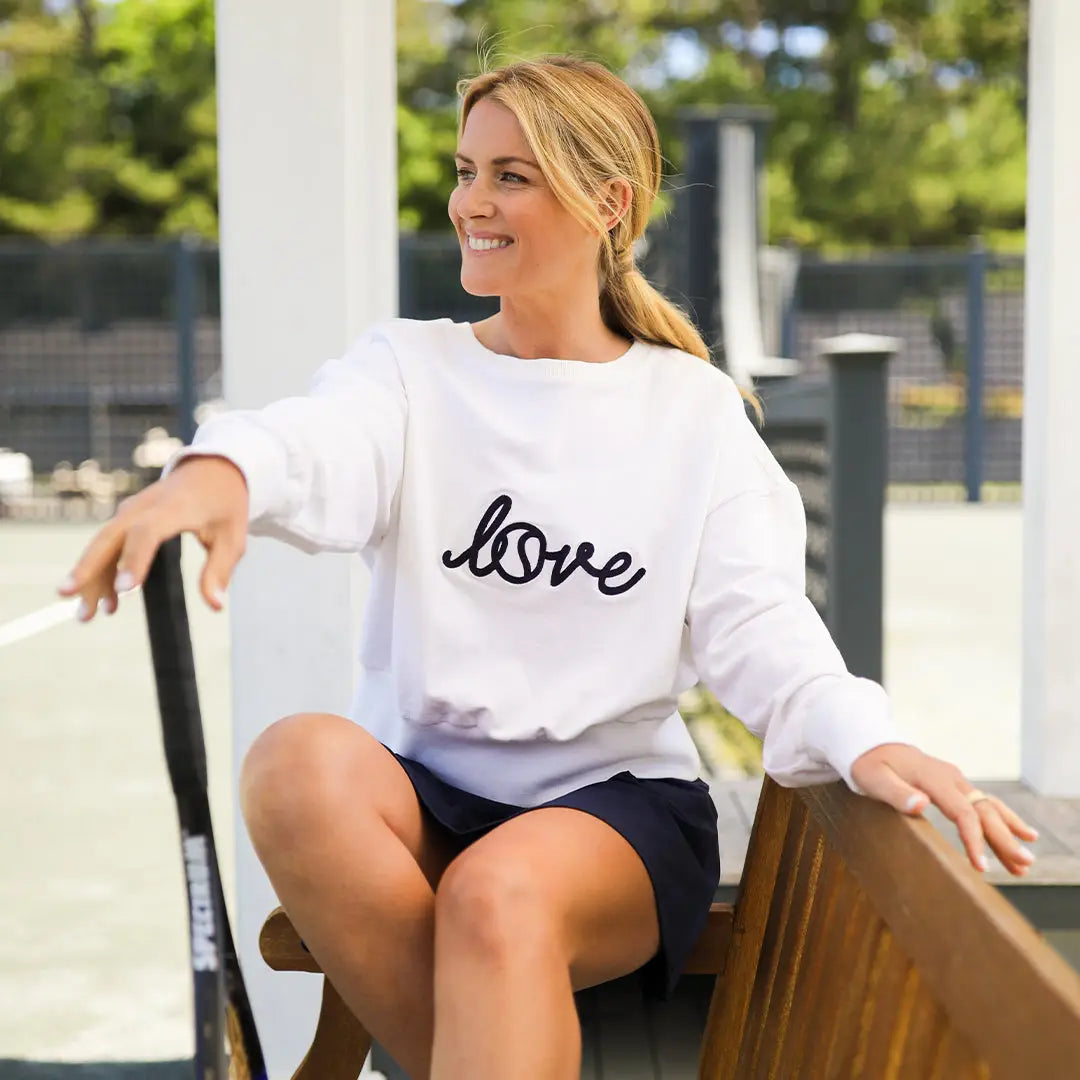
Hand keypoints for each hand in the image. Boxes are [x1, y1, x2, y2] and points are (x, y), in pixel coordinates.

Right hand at [57, 455, 249, 619]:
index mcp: (175, 507)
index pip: (148, 531)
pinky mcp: (128, 518)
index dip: (134, 558)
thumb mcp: (234, 536)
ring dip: (91, 577)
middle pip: (110, 536)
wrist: (213, 468)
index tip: (125, 589)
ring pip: (103, 543)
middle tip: (69, 597)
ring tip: (87, 615)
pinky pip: (109, 545)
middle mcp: (146, 507)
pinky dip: (103, 571)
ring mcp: (132, 511)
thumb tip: (216, 605)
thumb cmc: (225, 503)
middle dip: (89, 568)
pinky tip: (107, 602)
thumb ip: (221, 569)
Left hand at [850, 743, 1038, 876]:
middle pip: (984, 811)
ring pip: (989, 807)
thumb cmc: (869, 765)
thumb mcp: (873, 779)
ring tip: (1026, 861)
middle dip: (1005, 839)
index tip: (982, 866)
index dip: (974, 839)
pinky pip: (983, 804)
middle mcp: (951, 777)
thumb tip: (921, 804)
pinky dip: (1002, 821)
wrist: (871, 745)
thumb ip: (896, 793)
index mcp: (933, 777)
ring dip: (1009, 832)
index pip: (963, 812)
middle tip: (1024, 865)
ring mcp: (955, 781)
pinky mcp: (955, 786)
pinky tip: (1019, 834)